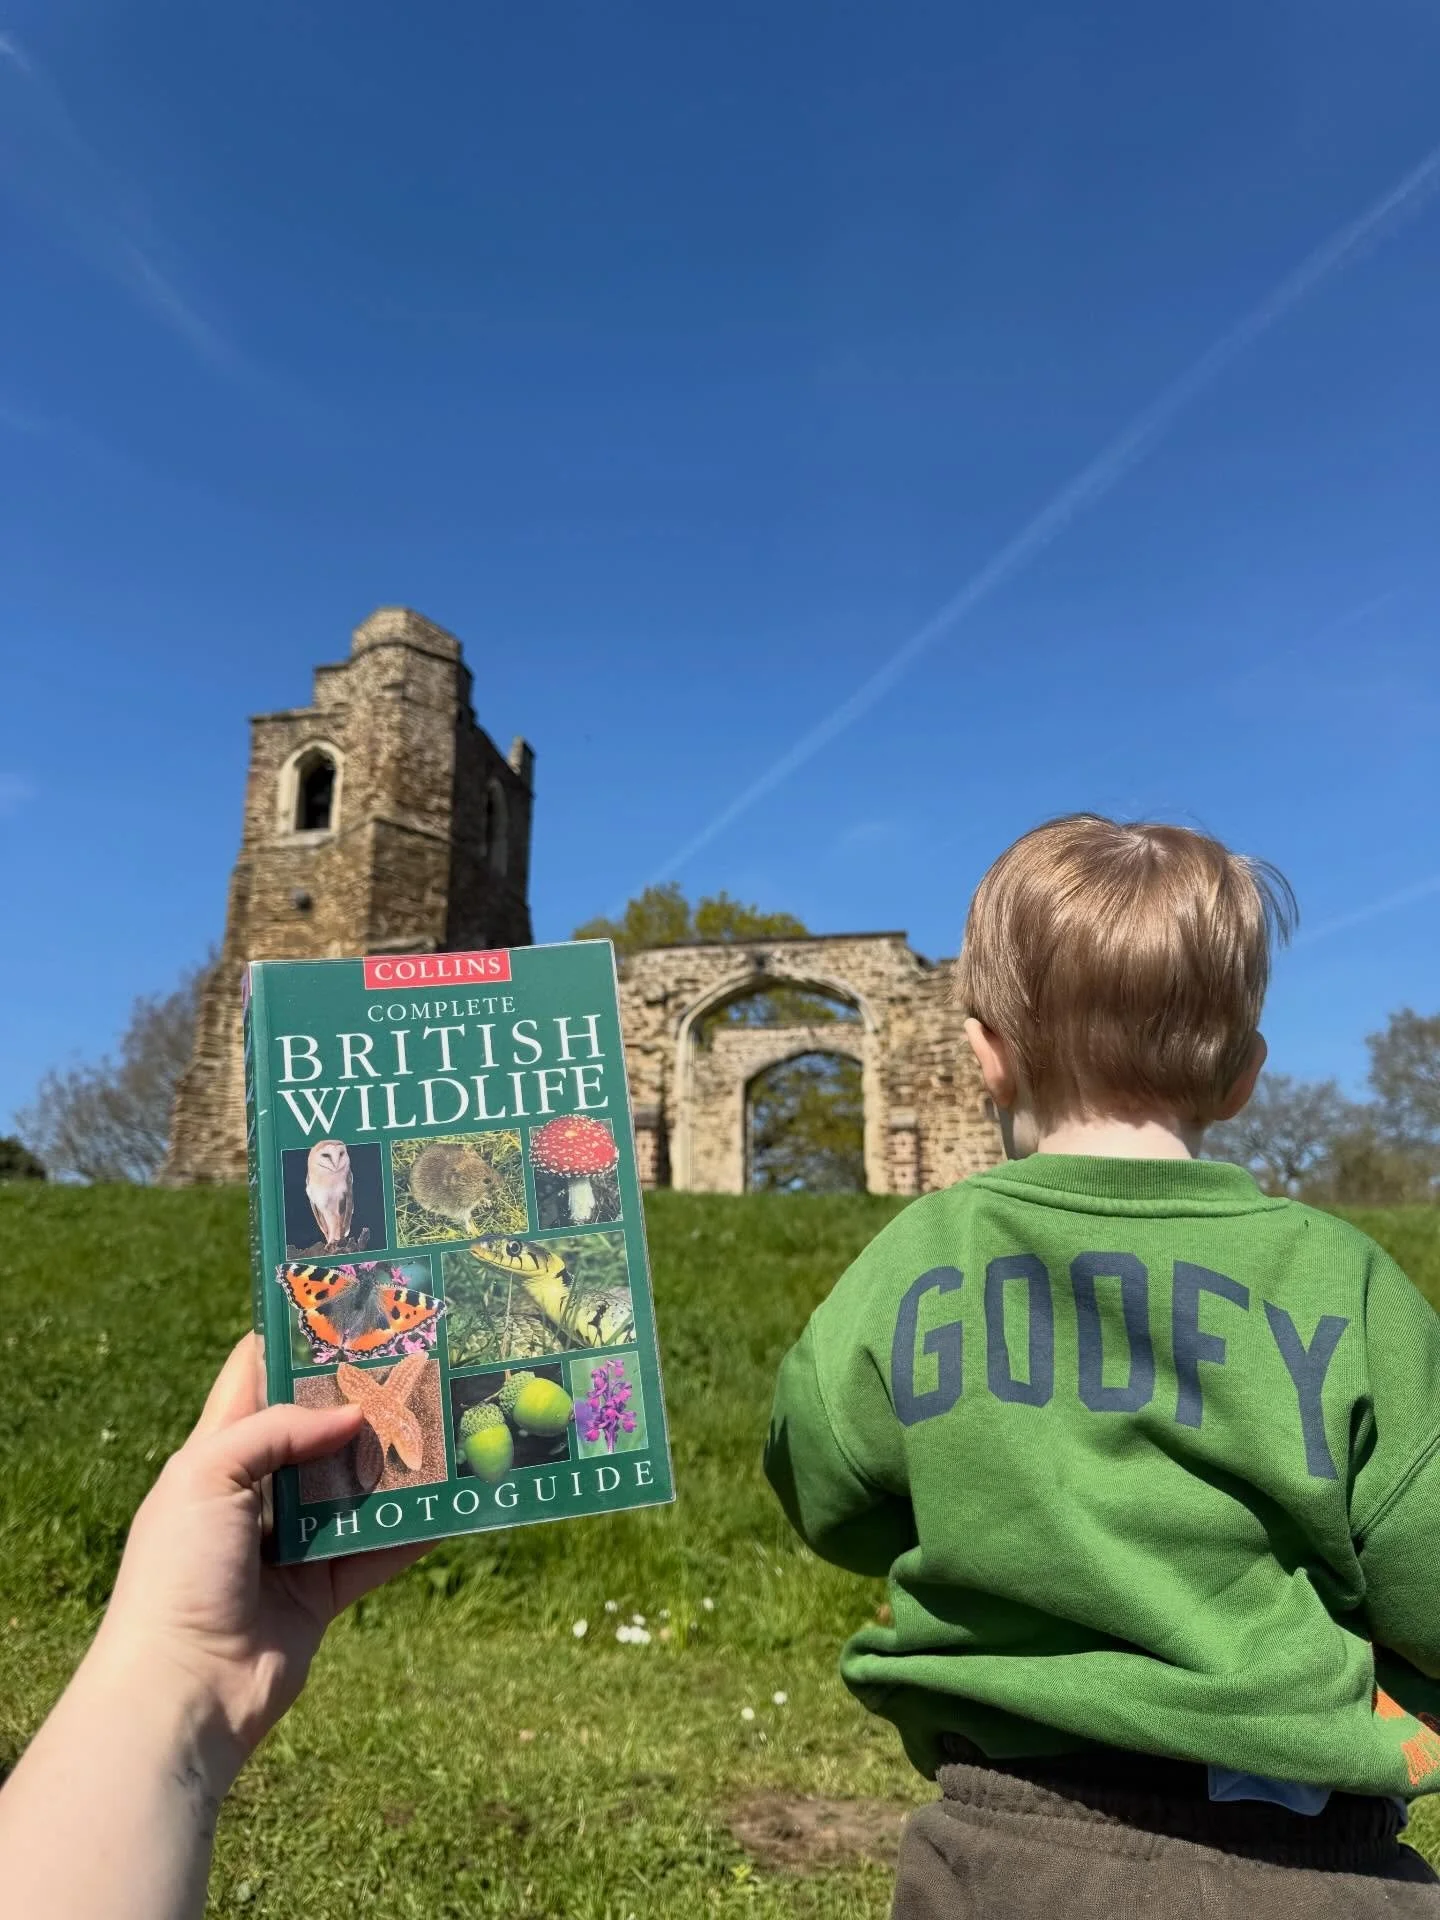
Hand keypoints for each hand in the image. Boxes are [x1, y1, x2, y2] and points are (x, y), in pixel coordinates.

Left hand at [90, 1334, 426, 1771]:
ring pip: (355, 1488)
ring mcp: (290, 1544)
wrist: (183, 1690)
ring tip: (450, 1425)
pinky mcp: (322, 1590)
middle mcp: (255, 1493)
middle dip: (365, 1401)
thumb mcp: (208, 1474)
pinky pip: (377, 1550)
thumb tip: (353, 1416)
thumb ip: (278, 1430)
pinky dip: (413, 1530)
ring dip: (397, 1464)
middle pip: (317, 1431)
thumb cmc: (180, 1571)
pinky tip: (454, 1504)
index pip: (253, 1377)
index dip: (295, 1342)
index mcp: (215, 1454)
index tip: (351, 1311)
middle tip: (420, 1364)